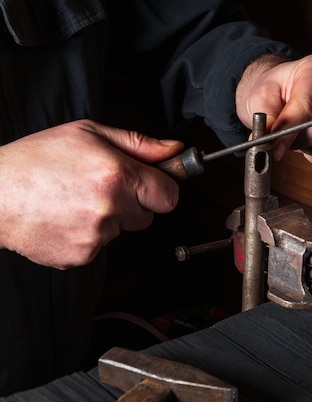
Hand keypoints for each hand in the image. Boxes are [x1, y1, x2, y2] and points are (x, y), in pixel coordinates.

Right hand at [0, 120, 182, 268]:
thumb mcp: (89, 133)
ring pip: (121, 232)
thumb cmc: (36, 160)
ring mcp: (96, 236)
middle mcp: (110, 208)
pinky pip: (99, 247)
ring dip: (108, 220)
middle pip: (147, 217)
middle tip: (100, 188)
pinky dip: (88, 236)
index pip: (169, 196)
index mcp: (118, 175)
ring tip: (75, 201)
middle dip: (132, 204)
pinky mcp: (81, 255)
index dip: (161, 190)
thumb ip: (139, 144)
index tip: (151, 186)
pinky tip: (66, 218)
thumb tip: (173, 151)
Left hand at [236, 53, 311, 166]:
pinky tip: (310, 142)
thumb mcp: (263, 96)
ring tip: (298, 133)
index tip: (274, 148)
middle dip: (297, 139)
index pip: (307, 106)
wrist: (289, 90)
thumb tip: (271, 143)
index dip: (288, 131)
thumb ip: (267, 118)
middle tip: (283, 134)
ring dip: (307, 147)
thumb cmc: (278, 90)